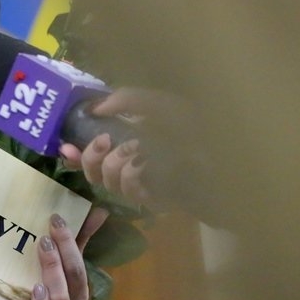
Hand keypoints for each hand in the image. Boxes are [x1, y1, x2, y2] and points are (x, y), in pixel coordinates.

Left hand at [29, 207, 108, 299]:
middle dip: (61, 255)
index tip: (55, 219)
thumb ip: (78, 237)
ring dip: (53, 277)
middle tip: (44, 237)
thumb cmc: (43, 283)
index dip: (68, 241)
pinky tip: (35, 292)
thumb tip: (100, 209)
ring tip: (41, 260)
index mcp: (78, 286)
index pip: (78, 264)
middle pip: (72, 279)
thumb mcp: (60, 260)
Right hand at [59, 87, 199, 209]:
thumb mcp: (162, 103)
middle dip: (92, 157)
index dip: (77, 155)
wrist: (234, 155)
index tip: (65, 147)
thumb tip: (97, 108)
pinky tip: (148, 165)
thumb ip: (128, 99)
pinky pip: (130, 190)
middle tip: (105, 140)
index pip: (96, 155)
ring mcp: (147, 187)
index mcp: (134, 147)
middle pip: (94, 173)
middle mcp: (137, 168)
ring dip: (117, 162)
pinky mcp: (157, 200)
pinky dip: (134, 174)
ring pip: (109, 181)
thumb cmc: (201, 127)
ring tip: (138, 148)